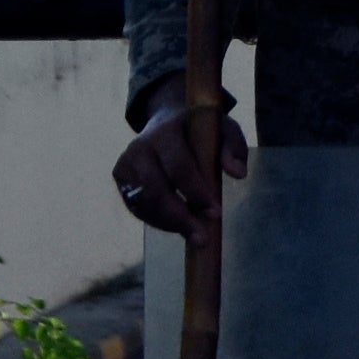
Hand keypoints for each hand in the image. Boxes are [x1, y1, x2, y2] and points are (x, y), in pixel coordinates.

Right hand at [114, 95, 249, 240]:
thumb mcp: (223, 129)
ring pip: (143, 203)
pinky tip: (178, 228)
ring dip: (169, 224)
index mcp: (165, 132)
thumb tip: (238, 173)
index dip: (196, 192)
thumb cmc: (200, 129)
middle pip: (155, 190)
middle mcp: (139, 148)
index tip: (216, 212)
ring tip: (194, 236)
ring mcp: (125, 165)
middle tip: (202, 237)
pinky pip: (136, 207)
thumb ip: (233, 147)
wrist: (166, 122)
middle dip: (180, 217)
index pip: (179, 167)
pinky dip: (157, 221)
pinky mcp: (120, 179)